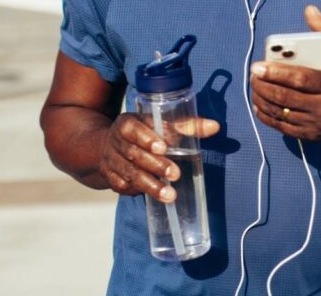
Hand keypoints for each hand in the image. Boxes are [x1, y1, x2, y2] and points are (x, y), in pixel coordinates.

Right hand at [98, 113, 218, 202]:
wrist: (106, 144)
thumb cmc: (144, 132)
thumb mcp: (160, 124)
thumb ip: (187, 126)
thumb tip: (214, 127)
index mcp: (127, 124)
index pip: (133, 129)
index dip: (147, 138)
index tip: (163, 147)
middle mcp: (116, 142)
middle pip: (134, 154)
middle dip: (156, 165)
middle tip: (175, 174)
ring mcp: (112, 161)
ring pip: (130, 174)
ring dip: (151, 185)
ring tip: (170, 195)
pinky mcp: (111, 179)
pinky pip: (124, 187)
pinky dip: (138, 191)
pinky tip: (153, 196)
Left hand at [250, 5, 320, 141]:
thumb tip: (309, 10)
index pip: (300, 79)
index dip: (276, 73)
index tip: (258, 66)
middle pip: (286, 97)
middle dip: (263, 85)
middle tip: (252, 74)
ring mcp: (316, 124)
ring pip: (281, 112)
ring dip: (261, 99)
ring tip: (253, 86)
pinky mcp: (310, 136)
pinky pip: (282, 127)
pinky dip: (266, 115)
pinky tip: (258, 104)